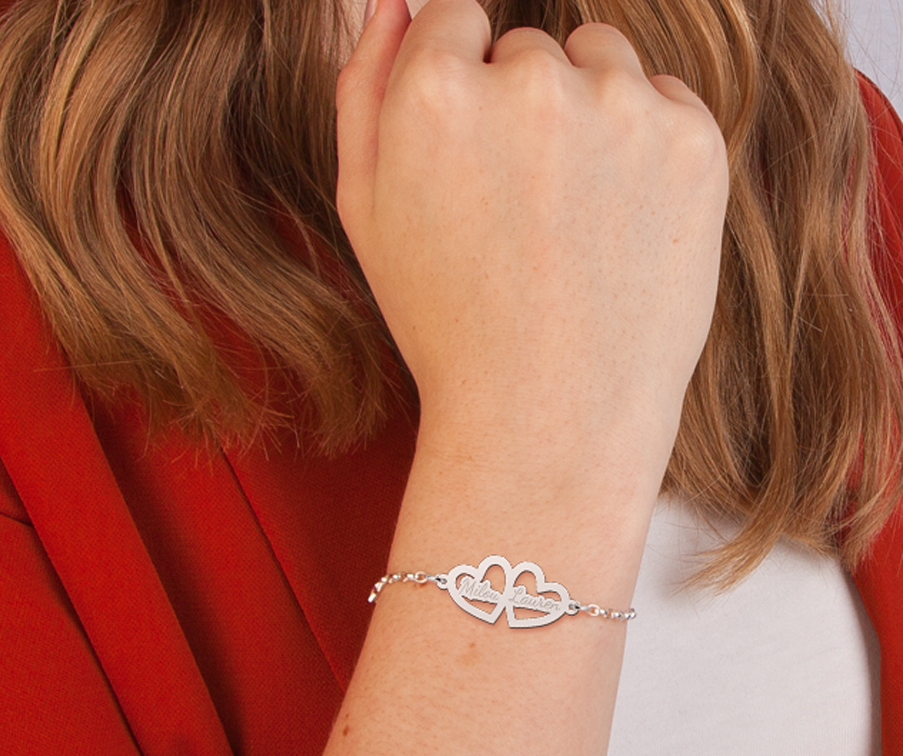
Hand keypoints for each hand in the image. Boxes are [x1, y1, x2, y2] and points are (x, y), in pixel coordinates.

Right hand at [337, 0, 728, 482]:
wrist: (550, 415)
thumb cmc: (448, 325)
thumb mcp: (367, 216)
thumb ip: (363, 92)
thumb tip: (393, 0)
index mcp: (435, 97)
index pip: (451, 18)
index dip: (457, 90)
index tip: (472, 154)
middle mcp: (530, 83)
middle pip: (525, 48)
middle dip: (517, 109)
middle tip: (518, 214)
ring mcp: (620, 110)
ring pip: (597, 61)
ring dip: (582, 113)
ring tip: (569, 219)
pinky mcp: (692, 142)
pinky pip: (659, 99)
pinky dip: (640, 144)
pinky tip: (616, 222)